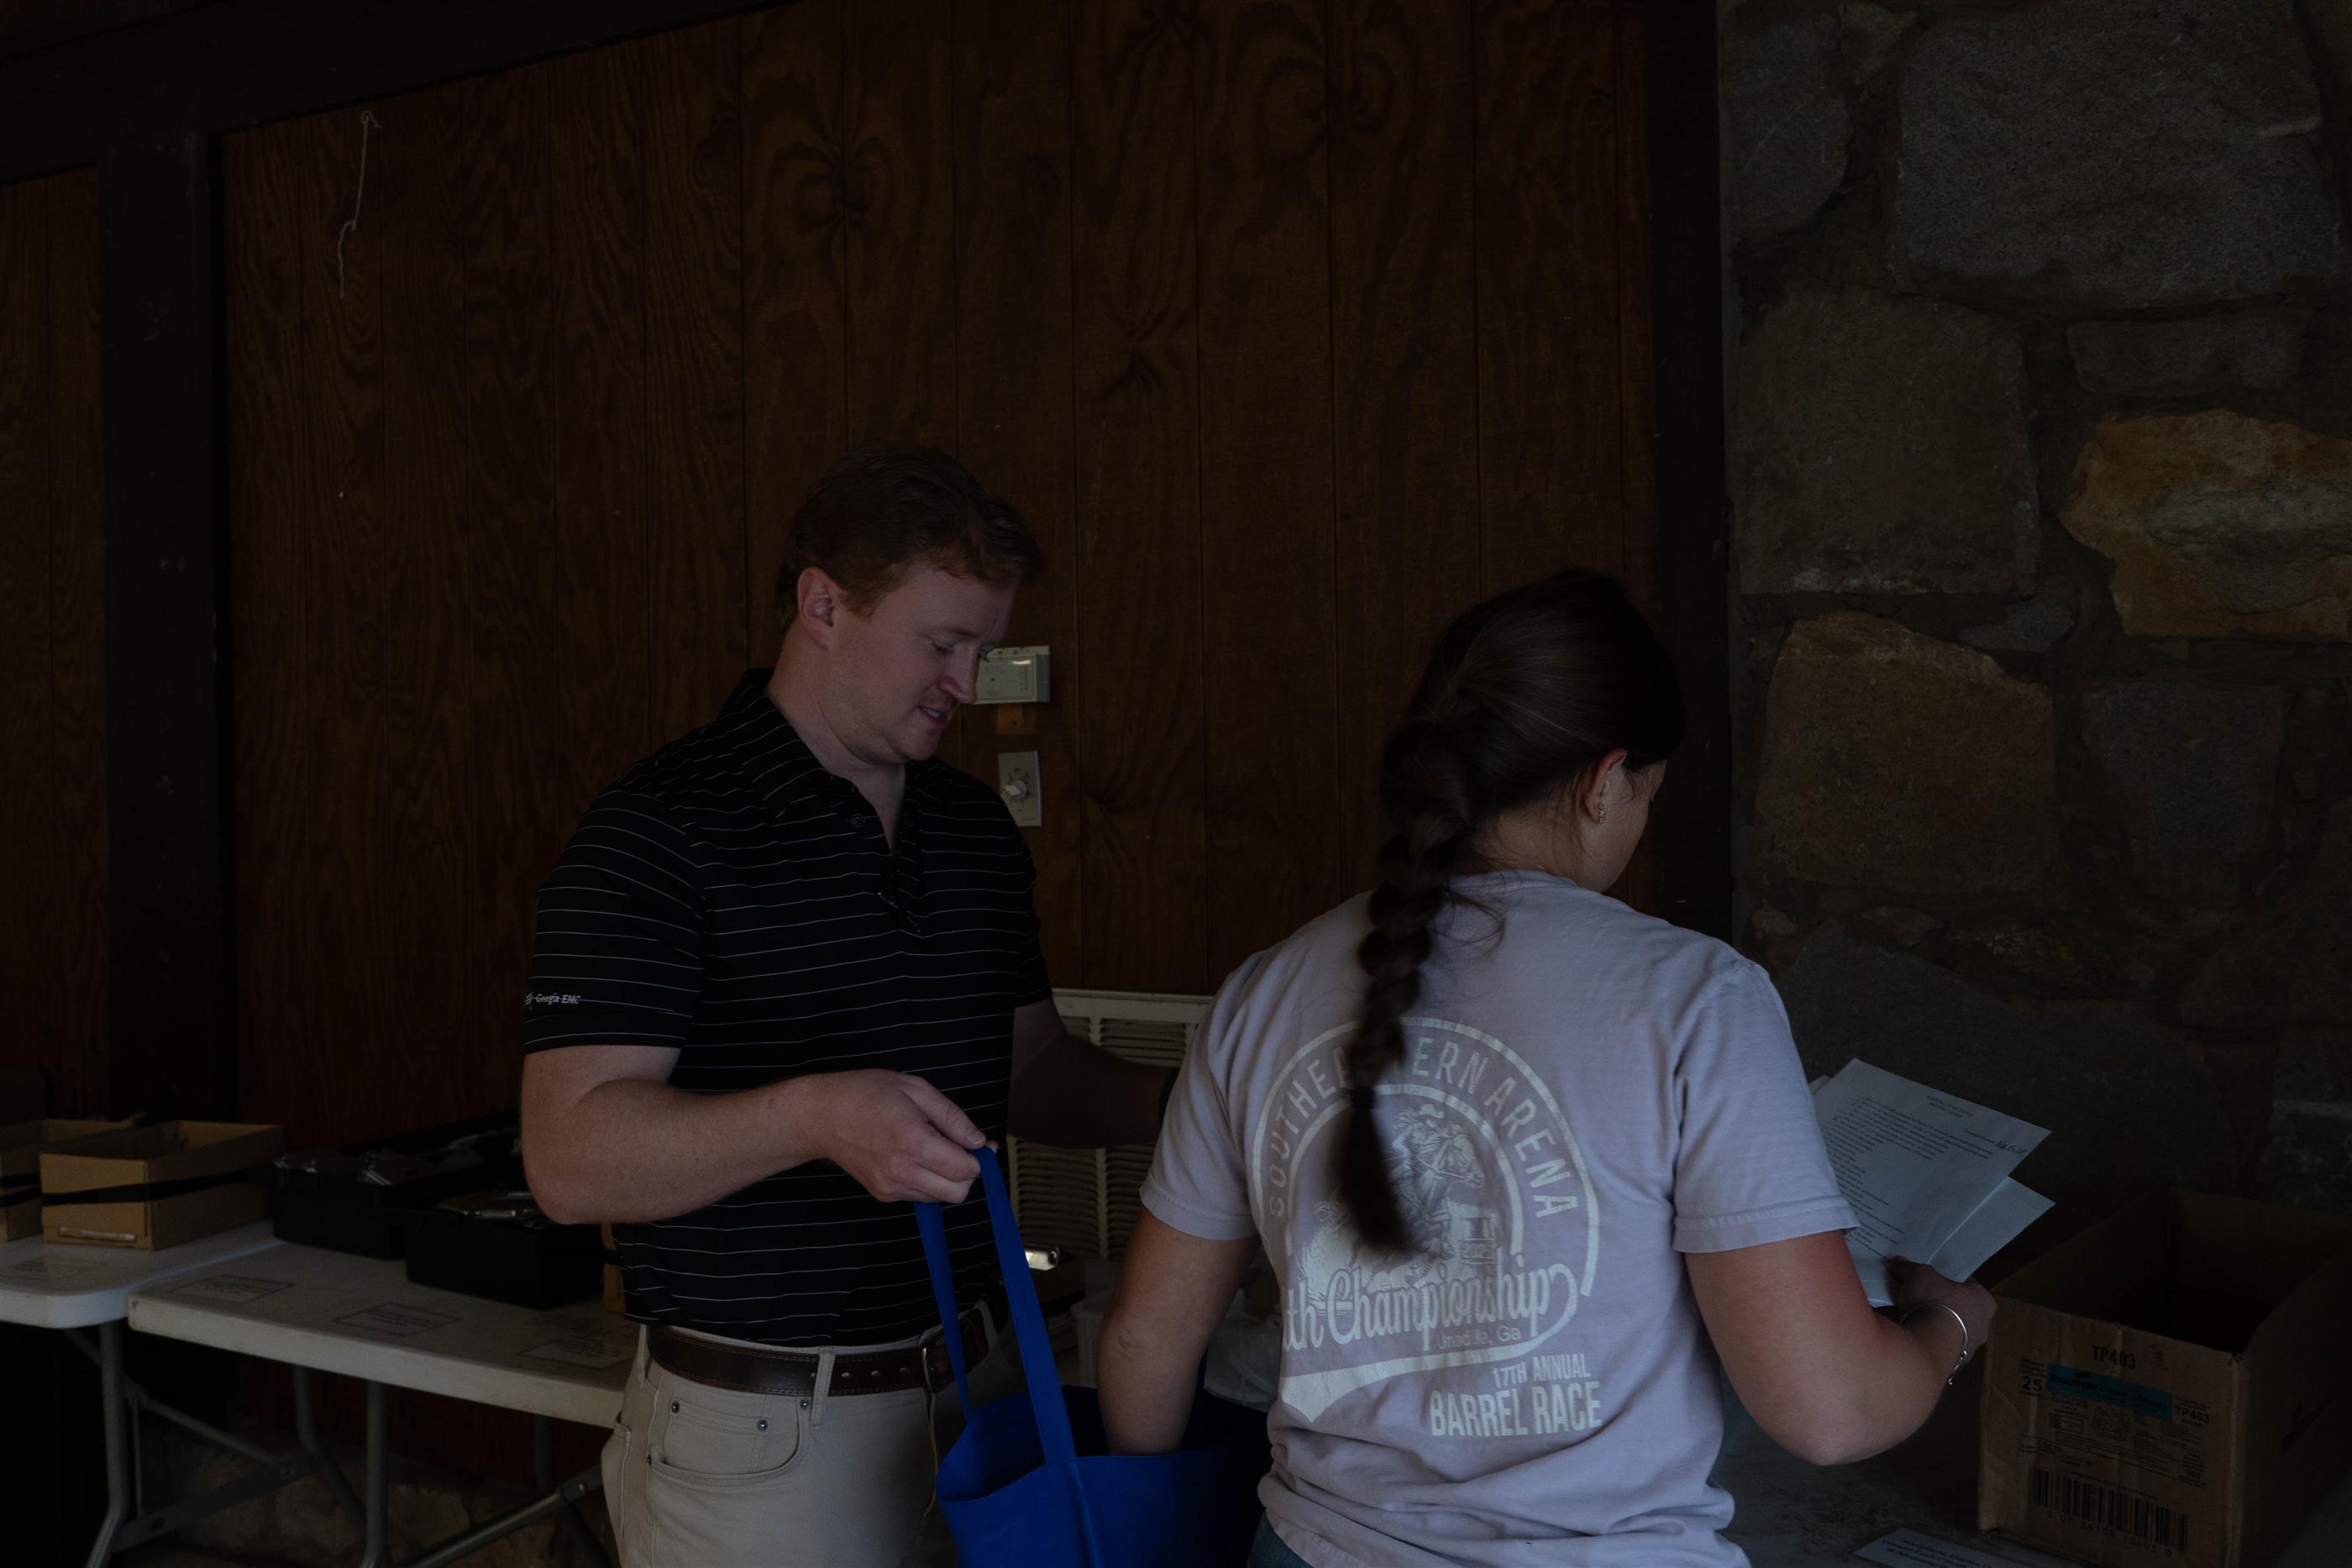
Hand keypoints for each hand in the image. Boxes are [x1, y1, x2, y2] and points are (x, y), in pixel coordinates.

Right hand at [798, 1071, 989, 1203]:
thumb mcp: (915, 1088)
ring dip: (946, 1178)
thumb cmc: (866, 1094)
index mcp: (914, 1141)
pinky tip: (914, 1157)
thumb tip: (978, 1141)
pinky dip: (927, 1181)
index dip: (979, 1157)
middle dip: (967, 1173)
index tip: (979, 1144)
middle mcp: (903, 1170)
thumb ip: (952, 1117)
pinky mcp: (882, 1194)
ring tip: (932, 1149)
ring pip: (939, 1198)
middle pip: (957, 1192)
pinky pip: (919, 1196)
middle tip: (959, 1149)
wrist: (821, 1115)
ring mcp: (891, 1186)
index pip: (965, 1169)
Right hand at [1888, 1256, 1995, 1354]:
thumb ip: (1909, 1267)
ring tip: (1909, 1315)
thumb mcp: (1918, 1274)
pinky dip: (1926, 1340)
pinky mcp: (1953, 1364)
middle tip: (1920, 1297)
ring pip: (1949, 1331)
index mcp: (1984, 1301)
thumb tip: (1897, 1262)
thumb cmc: (1935, 1301)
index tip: (1933, 1280)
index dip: (1949, 1281)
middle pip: (1959, 1310)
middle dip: (1941, 1305)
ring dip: (1933, 1324)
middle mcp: (1983, 1326)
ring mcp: (1969, 1348)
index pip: (1968, 1286)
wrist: (1928, 1343)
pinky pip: (1938, 1346)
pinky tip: (1910, 1334)